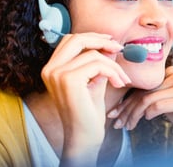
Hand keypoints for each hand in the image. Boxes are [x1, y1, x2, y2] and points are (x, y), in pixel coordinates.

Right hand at [41, 33, 131, 164]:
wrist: (85, 135)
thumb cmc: (89, 111)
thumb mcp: (95, 80)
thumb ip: (99, 62)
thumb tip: (111, 44)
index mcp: (52, 68)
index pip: (70, 40)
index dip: (92, 37)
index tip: (111, 42)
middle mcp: (50, 69)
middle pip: (77, 39)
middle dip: (102, 41)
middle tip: (120, 49)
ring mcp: (57, 74)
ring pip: (93, 54)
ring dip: (114, 65)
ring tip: (122, 79)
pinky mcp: (69, 80)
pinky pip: (99, 65)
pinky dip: (113, 72)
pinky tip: (119, 84)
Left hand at [108, 66, 172, 147]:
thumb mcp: (165, 103)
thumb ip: (150, 97)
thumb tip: (121, 105)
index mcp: (170, 73)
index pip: (142, 86)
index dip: (126, 100)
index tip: (114, 113)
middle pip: (144, 92)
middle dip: (127, 109)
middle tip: (117, 123)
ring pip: (148, 99)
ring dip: (134, 115)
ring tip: (128, 126)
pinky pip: (159, 105)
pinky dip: (150, 113)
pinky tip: (147, 119)